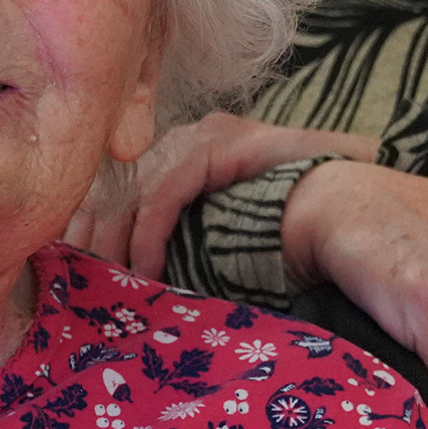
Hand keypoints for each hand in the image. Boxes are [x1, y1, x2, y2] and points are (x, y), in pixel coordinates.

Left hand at [65, 114, 378, 277]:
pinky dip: (150, 238)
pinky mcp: (214, 147)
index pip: (119, 191)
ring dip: (118, 248)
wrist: (347, 204)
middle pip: (116, 191)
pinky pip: (163, 196)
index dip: (94, 230)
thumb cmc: (291, 227)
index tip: (80, 271)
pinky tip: (148, 272)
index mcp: (185, 157)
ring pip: (132, 195)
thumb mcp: (221, 236)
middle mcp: (187, 139)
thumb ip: (183, 244)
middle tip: (85, 289)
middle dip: (96, 242)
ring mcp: (200, 139)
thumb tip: (138, 278)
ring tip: (114, 289)